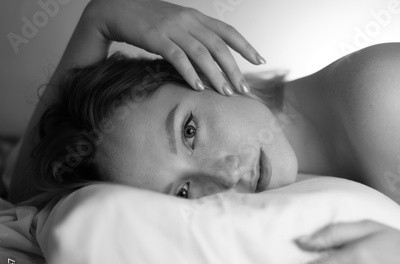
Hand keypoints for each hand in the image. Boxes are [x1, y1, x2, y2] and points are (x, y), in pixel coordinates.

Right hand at [85, 0, 263, 94]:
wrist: (115, 8)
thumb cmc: (147, 20)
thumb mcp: (177, 23)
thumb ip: (194, 37)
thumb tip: (211, 61)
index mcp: (195, 16)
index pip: (227, 31)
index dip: (245, 46)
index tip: (260, 60)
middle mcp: (188, 20)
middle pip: (219, 46)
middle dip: (233, 69)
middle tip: (243, 89)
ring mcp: (172, 28)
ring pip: (202, 53)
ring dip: (216, 75)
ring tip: (225, 93)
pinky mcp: (156, 38)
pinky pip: (178, 57)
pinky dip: (190, 73)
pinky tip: (198, 87)